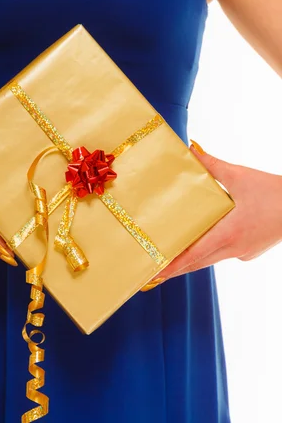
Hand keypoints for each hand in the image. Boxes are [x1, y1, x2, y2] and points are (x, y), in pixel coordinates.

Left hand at [144, 139, 281, 287]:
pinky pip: (225, 253)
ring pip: (210, 259)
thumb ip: (212, 165)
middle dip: (175, 268)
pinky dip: (211, 251)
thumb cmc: (273, 191)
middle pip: (198, 263)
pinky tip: (203, 242)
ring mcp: (243, 253)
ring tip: (170, 262)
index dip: (172, 265)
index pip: (193, 255)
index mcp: (228, 233)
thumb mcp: (240, 176)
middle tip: (153, 273)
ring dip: (192, 261)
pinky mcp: (250, 251)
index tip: (155, 272)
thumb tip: (191, 149)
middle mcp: (234, 248)